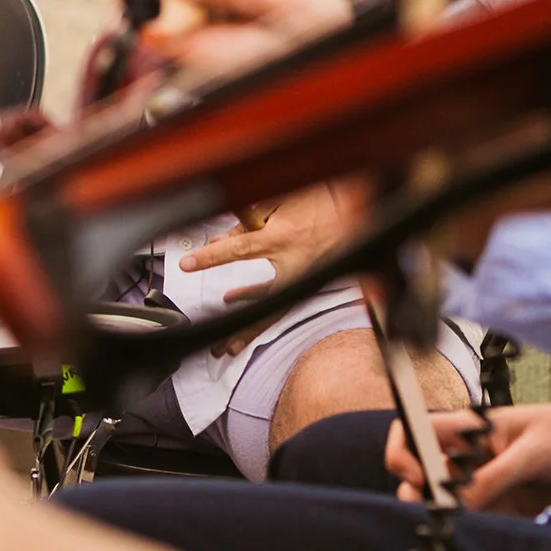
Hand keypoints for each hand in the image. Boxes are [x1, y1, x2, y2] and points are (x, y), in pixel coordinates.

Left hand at [179, 179, 370, 353]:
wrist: (363, 211)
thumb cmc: (323, 203)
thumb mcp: (283, 203)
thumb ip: (249, 220)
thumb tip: (220, 237)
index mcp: (284, 238)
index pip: (238, 249)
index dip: (211, 257)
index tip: (187, 264)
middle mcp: (294, 265)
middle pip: (259, 304)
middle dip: (237, 328)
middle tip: (215, 343)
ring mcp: (305, 278)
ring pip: (273, 313)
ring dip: (250, 333)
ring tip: (228, 348)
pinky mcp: (311, 284)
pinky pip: (283, 305)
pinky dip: (262, 316)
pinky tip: (242, 323)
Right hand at [387, 395, 550, 514]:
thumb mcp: (531, 453)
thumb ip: (491, 478)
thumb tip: (452, 505)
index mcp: (471, 429)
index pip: (416, 432)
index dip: (405, 453)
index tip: (417, 478)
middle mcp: (472, 455)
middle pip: (425, 473)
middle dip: (421, 493)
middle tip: (437, 512)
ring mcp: (489, 481)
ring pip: (451, 502)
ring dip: (452, 516)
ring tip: (465, 527)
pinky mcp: (508, 505)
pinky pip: (480, 520)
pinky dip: (477, 528)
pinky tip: (491, 530)